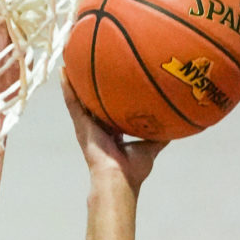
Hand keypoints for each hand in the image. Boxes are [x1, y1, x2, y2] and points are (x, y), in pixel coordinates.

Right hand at [62, 75, 164, 192]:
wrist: (118, 178)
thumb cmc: (133, 170)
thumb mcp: (151, 147)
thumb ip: (160, 135)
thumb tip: (175, 125)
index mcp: (112, 134)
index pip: (110, 111)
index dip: (111, 98)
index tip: (113, 82)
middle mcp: (98, 128)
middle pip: (93, 102)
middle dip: (91, 86)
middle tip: (89, 65)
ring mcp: (87, 126)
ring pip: (79, 99)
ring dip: (75, 82)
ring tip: (71, 61)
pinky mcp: (80, 125)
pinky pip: (72, 103)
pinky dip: (67, 88)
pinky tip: (64, 72)